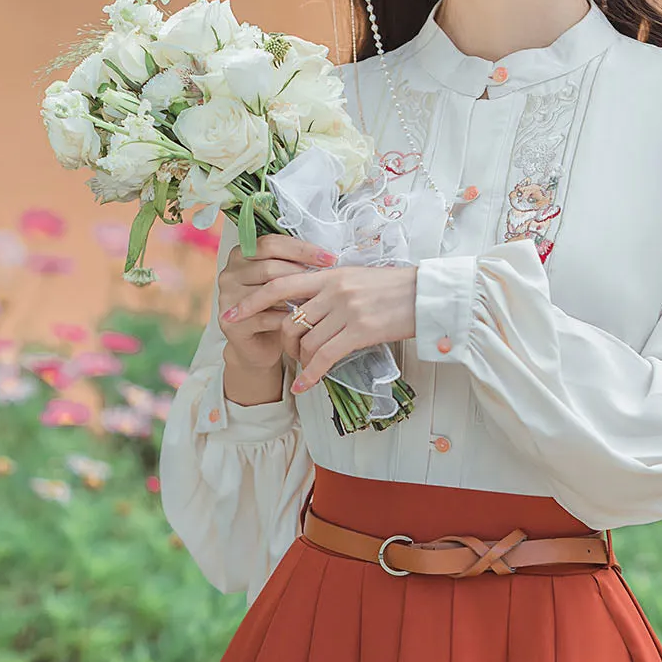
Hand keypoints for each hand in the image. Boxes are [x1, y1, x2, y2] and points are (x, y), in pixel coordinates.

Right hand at [217, 233, 338, 373]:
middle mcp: (229, 273)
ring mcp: (226, 297)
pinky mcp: (231, 322)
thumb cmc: (276, 310)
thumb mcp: (284, 281)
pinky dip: (286, 319)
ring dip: (296, 296)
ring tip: (318, 300)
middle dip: (302, 273)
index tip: (329, 258)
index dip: (302, 249)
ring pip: (267, 291)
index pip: (271, 243)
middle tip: (327, 282)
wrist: (259, 346)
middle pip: (269, 267)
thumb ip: (292, 264)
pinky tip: (304, 321)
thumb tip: (324, 254)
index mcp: (241, 254)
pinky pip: (264, 317)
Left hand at [221, 263, 417, 392]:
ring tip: (304, 369)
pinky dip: (311, 375)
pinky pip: (324, 357)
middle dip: (276, 335)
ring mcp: (345, 310)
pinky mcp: (359, 331)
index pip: (280, 282)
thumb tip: (312, 305)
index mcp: (330, 274)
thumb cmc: (397, 290)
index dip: (253, 299)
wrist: (428, 295)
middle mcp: (333, 289)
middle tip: (270, 345)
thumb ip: (332, 289)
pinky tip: (305, 387)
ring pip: (305, 340)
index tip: (233, 312)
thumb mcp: (359, 279)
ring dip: (300, 360)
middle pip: (288, 317)